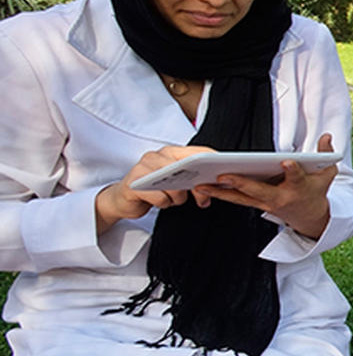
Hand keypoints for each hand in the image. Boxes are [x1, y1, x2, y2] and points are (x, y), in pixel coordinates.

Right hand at [96, 145, 215, 232]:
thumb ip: (194, 180)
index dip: (213, 160)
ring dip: (179, 198)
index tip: (226, 171)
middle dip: (198, 186)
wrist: (122, 200)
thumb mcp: (176, 182)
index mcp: (169, 153)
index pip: (196, 152)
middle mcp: (156, 156)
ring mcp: (142, 169)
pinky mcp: (133, 185)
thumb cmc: (154, 190)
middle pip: (187, 169)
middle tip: (202, 200)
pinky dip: (165, 203)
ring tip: (173, 200)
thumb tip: (220, 186)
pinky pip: (161, 197)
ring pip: (174, 185)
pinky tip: (161, 202)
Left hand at [192, 132, 338, 239]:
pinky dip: (219, 194)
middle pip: (259, 190)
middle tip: (225, 176)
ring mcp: (265, 203)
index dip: (292, 170)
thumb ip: (327, 153)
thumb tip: (326, 135)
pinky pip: (235, 200)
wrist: (310, 217)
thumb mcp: (327, 174)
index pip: (296, 177)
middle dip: (242, 184)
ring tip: (201, 185)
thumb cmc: (316, 191)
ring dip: (220, 192)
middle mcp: (280, 197)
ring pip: (241, 198)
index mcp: (299, 188)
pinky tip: (202, 188)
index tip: (287, 162)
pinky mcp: (255, 204)